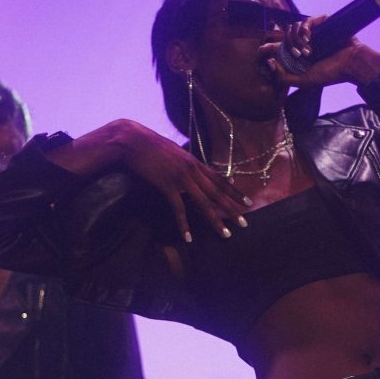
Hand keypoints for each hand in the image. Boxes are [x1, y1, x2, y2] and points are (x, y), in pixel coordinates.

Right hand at [115, 121, 249, 243]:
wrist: (132, 140)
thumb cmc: (149, 146)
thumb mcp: (173, 153)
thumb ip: (185, 164)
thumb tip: (191, 173)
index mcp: (194, 162)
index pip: (220, 179)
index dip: (234, 192)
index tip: (247, 202)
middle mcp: (192, 169)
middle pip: (217, 193)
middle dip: (232, 209)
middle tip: (244, 223)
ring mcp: (180, 177)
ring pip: (204, 203)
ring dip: (216, 220)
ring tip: (226, 234)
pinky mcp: (166, 185)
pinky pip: (179, 209)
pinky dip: (184, 225)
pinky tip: (188, 237)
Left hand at [261, 17, 379, 89]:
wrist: (351, 64)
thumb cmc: (330, 74)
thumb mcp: (304, 81)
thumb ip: (284, 78)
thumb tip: (269, 64)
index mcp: (298, 56)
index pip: (278, 49)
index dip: (268, 49)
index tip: (262, 50)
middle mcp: (303, 43)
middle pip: (284, 38)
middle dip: (287, 46)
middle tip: (298, 55)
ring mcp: (312, 33)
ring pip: (292, 29)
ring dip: (296, 39)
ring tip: (307, 50)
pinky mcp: (321, 23)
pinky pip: (305, 21)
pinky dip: (303, 28)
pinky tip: (307, 37)